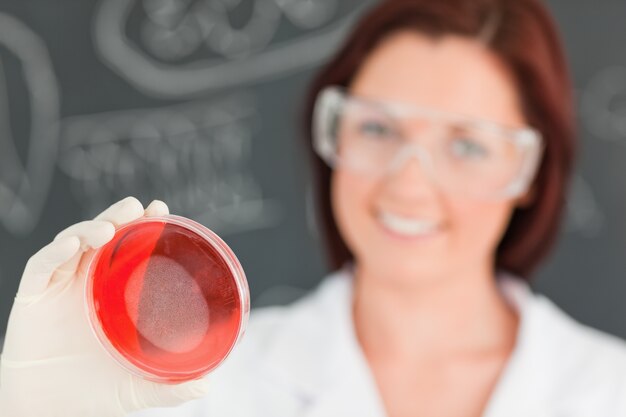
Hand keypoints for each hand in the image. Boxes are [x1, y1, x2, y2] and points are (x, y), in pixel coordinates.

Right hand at [0, 197, 210, 416]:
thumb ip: (172, 388)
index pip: (127, 250)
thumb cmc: (93, 394)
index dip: (142, 226)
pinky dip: (56, 253)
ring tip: (108, 228)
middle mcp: (87, 284)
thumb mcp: (138, 389)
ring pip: (72, 244)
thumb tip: (207, 387)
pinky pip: (41, 267)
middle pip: (101, 238)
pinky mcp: (32, 298)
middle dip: (117, 217)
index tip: (160, 210)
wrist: (48, 413)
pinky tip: (74, 246)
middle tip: (137, 206)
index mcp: (112, 295)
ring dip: (89, 229)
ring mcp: (58, 288)